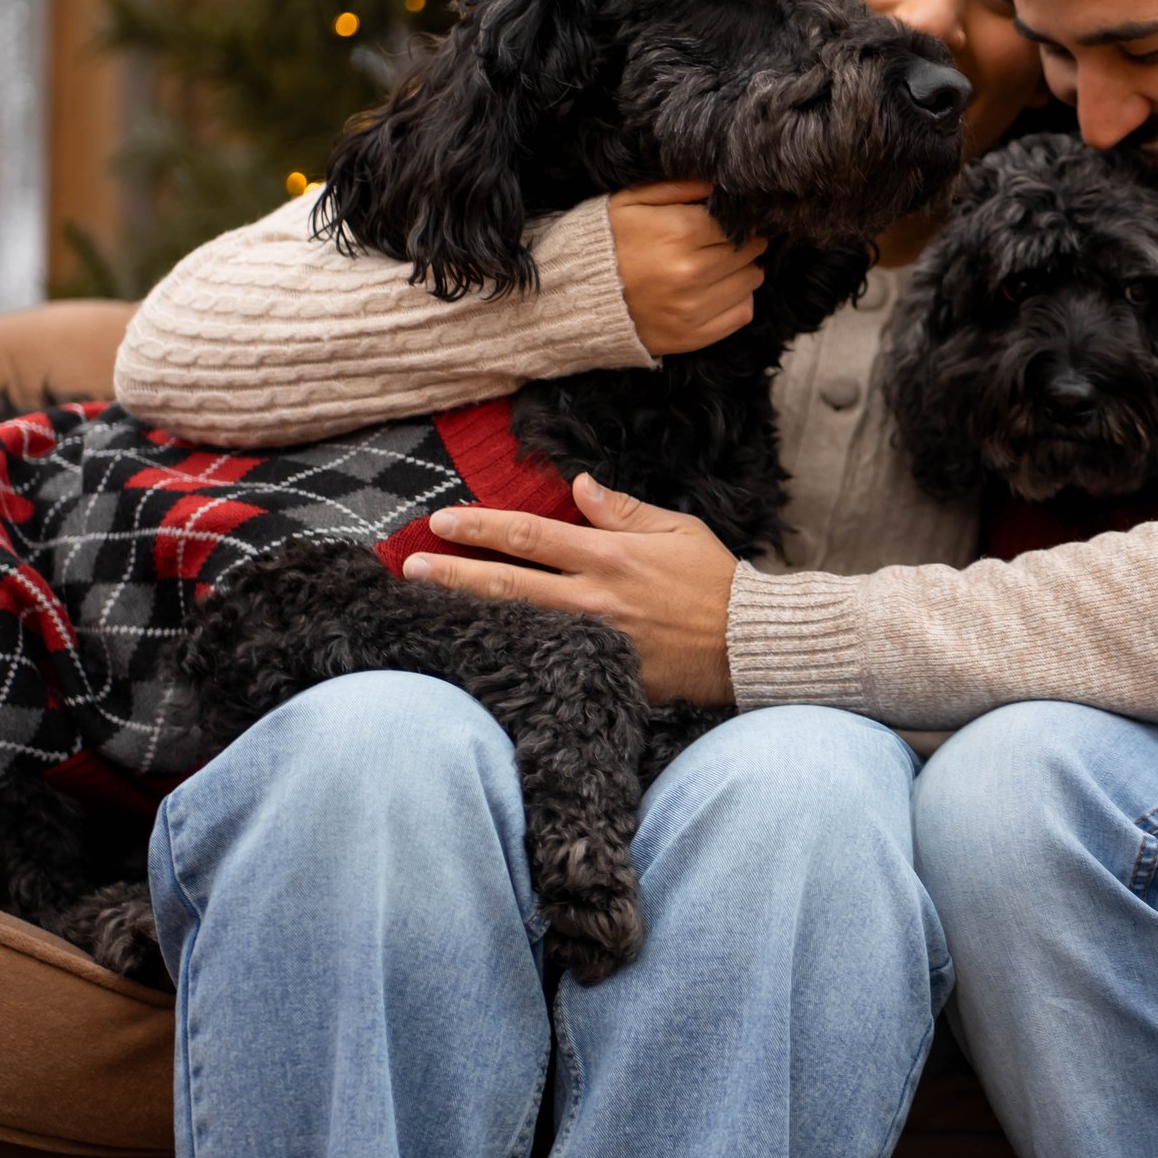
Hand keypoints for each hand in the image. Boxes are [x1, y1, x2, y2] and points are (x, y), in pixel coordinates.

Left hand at [404, 474, 738, 705]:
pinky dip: (510, 652)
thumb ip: (623, 509)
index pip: (531, 535)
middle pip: (509, 583)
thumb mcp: (676, 529)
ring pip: (519, 624)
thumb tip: (579, 484)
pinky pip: (549, 660)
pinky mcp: (605, 672)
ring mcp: (596, 639)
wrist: (747, 642)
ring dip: (469, 610)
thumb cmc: (715, 581)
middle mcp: (595, 597)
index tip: (442, 521)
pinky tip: (478, 647)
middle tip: (411, 566)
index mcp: (611, 555)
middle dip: (455, 572)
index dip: (482, 526)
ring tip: (428, 601)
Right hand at [607, 182, 768, 355]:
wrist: (575, 298)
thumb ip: (676, 187)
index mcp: (678, 233)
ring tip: (720, 266)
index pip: (738, 223)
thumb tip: (717, 184)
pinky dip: (738, 299)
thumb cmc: (606, 243)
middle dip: (743, 242)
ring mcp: (693, 308)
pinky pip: (743, 313)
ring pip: (752, 280)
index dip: (739, 220)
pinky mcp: (693, 336)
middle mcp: (690, 272)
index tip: (732, 221)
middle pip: (750, 250)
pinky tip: (717, 291)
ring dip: (743, 270)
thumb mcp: (630, 201)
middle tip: (725, 242)